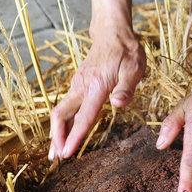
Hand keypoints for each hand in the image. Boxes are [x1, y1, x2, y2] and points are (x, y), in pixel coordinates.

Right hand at [50, 0, 143, 159]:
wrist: (112, 32)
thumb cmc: (127, 51)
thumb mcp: (135, 68)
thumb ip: (127, 87)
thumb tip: (119, 104)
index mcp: (96, 86)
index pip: (83, 117)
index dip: (74, 137)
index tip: (66, 154)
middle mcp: (82, 86)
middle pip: (61, 115)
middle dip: (56, 137)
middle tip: (56, 158)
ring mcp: (77, 84)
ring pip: (61, 111)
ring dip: (57, 131)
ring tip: (57, 151)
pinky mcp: (78, 84)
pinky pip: (66, 106)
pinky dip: (63, 121)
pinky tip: (65, 132)